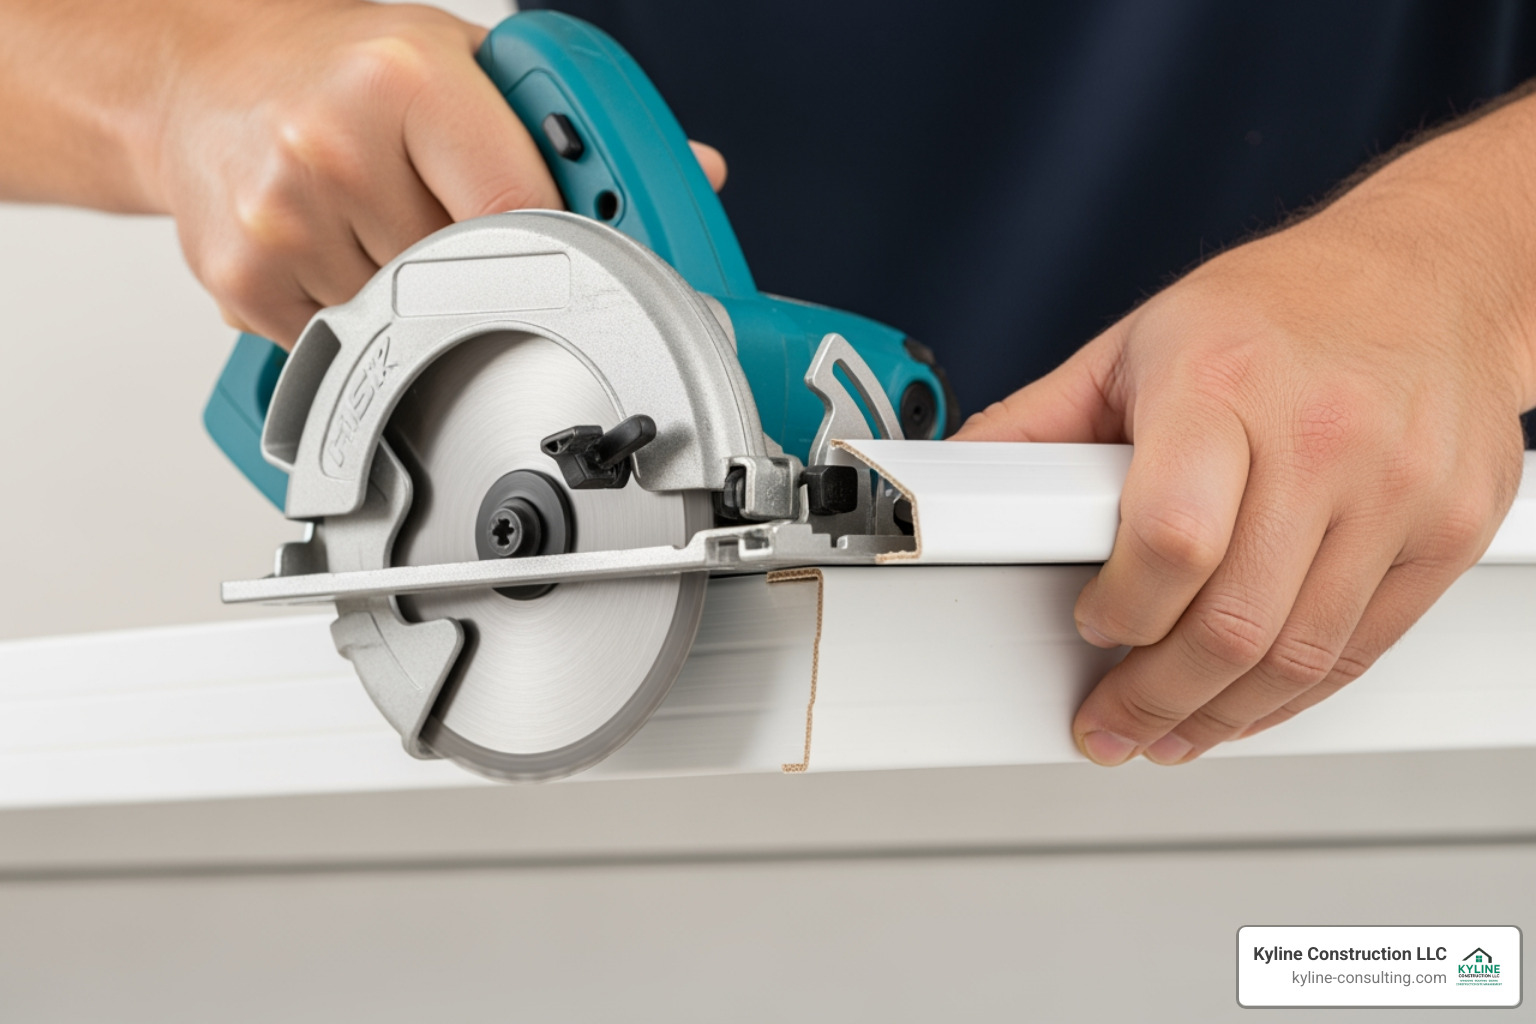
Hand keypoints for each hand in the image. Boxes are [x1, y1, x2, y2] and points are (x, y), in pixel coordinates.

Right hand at [136, 1, 724, 345]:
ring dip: (421, 299)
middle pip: (473, 276)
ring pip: (413, 320)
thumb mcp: (461, 60)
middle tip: (457, 226)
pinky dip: (361, 318)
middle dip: (484, 268)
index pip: (529, 211)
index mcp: (404, 82)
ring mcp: (284, 220)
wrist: (196, 79)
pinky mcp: (246, 281)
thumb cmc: (334, 64)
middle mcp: (335, 146)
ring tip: (384, 225)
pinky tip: (340, 253)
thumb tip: (700, 172)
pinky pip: (347, 340)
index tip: (588, 269)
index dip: (567, 248)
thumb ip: (569, 125)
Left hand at [955, 110, 1535, 764]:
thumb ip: (1040, 422)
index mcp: (1222, 381)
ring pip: (1296, 655)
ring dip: (1215, 716)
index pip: (1170, 538)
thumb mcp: (1137, 340)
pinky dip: (1291, 699)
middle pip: (1230, 621)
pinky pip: (1360, 650)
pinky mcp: (1448, 530)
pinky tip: (1243, 705)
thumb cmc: (1280, 306)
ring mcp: (1396, 487)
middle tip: (1112, 720)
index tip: (1089, 627)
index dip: (1120, 610)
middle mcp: (1319, 434)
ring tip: (1167, 730)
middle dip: (1152, 696)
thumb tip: (955, 480)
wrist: (1433, 272)